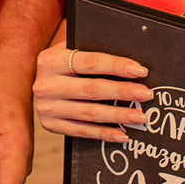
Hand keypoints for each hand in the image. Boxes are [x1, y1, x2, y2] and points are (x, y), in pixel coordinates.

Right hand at [34, 40, 151, 142]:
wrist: (38, 80)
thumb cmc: (63, 63)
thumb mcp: (71, 49)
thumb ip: (93, 52)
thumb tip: (130, 66)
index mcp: (51, 60)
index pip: (90, 63)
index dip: (117, 66)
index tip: (140, 71)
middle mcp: (46, 85)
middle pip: (91, 89)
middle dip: (122, 92)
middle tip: (145, 94)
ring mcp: (47, 107)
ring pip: (89, 113)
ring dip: (117, 115)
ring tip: (139, 116)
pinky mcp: (50, 124)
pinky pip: (82, 131)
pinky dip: (104, 134)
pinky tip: (121, 134)